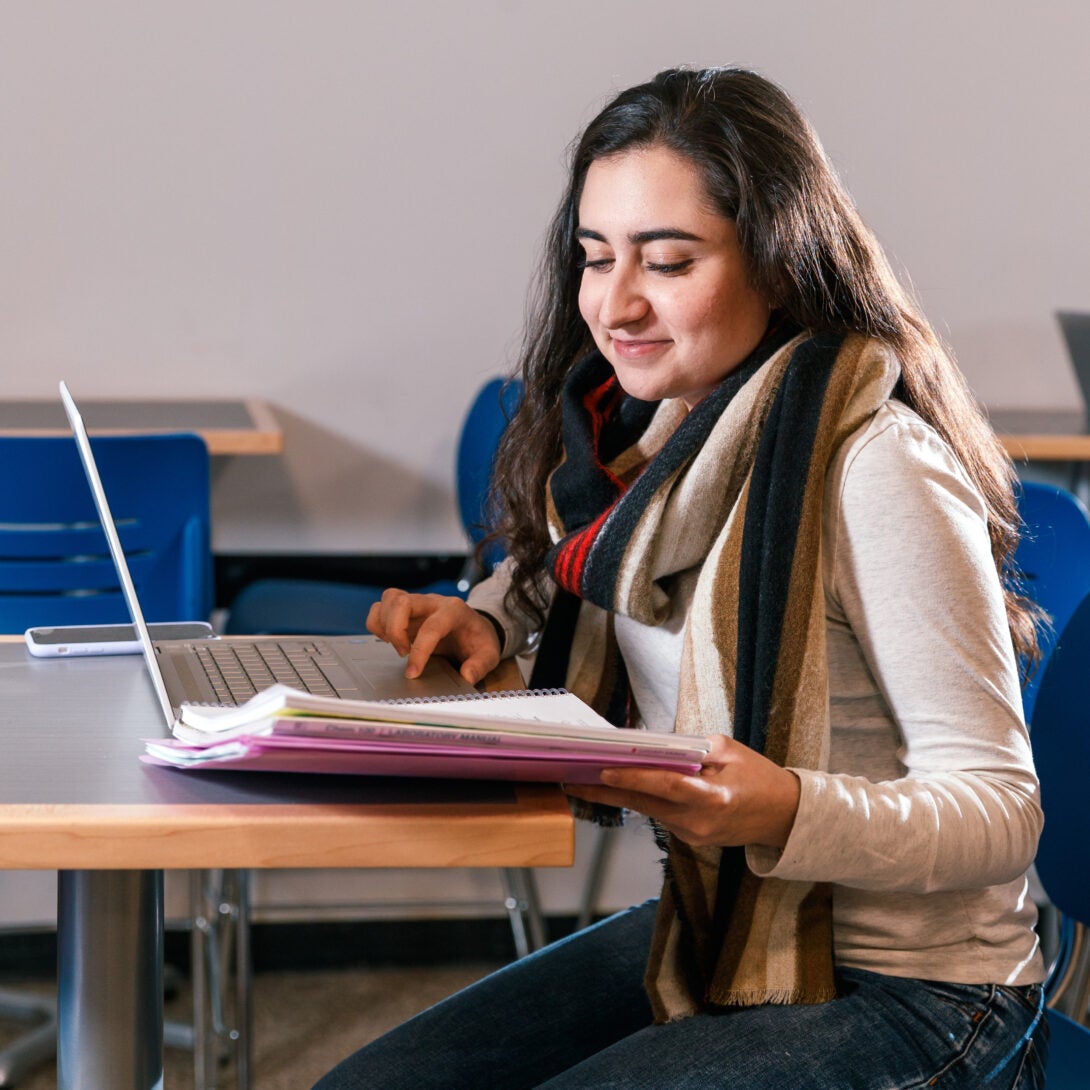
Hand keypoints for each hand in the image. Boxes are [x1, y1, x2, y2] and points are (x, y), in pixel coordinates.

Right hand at [366, 589, 501, 684]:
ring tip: (397, 646)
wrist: (475, 627)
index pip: (431, 627)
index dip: (420, 651)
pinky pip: (381, 606)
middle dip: (395, 631)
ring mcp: (417, 603)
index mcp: (455, 611)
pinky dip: (378, 623)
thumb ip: (480, 665)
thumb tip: (466, 676)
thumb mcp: (489, 654)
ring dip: (384, 625)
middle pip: (402, 601)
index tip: (413, 673)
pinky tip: (390, 640)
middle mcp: (433, 602)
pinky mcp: (405, 610)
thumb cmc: (479, 640)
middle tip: (403, 653)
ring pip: (389, 598)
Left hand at [565, 735, 800, 849]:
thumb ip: (692, 749)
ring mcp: (694, 835)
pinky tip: (622, 786)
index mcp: (713, 799)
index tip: (603, 771)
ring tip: (587, 779)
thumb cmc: (759, 777)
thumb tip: (654, 748)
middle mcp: (699, 822)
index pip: (665, 787)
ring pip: (649, 810)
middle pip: (644, 804)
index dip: (633, 778)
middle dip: (606, 792)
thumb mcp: (729, 751)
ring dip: (621, 794)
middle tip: (573, 782)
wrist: (784, 815)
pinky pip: (660, 815)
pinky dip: (643, 799)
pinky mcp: (690, 838)